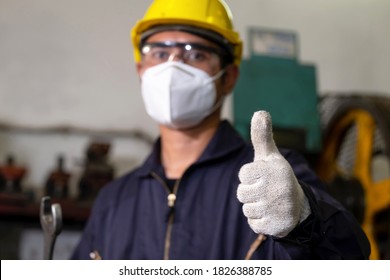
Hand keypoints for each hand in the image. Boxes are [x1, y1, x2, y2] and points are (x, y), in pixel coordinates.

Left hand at [237, 111, 310, 237]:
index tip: (263, 176)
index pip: (243, 174)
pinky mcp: (276, 225)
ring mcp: (277, 207)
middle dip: (250, 193)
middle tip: (266, 191)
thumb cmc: (277, 177)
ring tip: (269, 202)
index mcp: (274, 169)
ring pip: (246, 209)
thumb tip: (260, 112)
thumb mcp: (270, 156)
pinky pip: (253, 223)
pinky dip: (259, 220)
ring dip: (254, 207)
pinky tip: (271, 214)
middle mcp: (277, 187)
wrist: (299, 207)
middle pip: (242, 193)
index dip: (250, 176)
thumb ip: (262, 136)